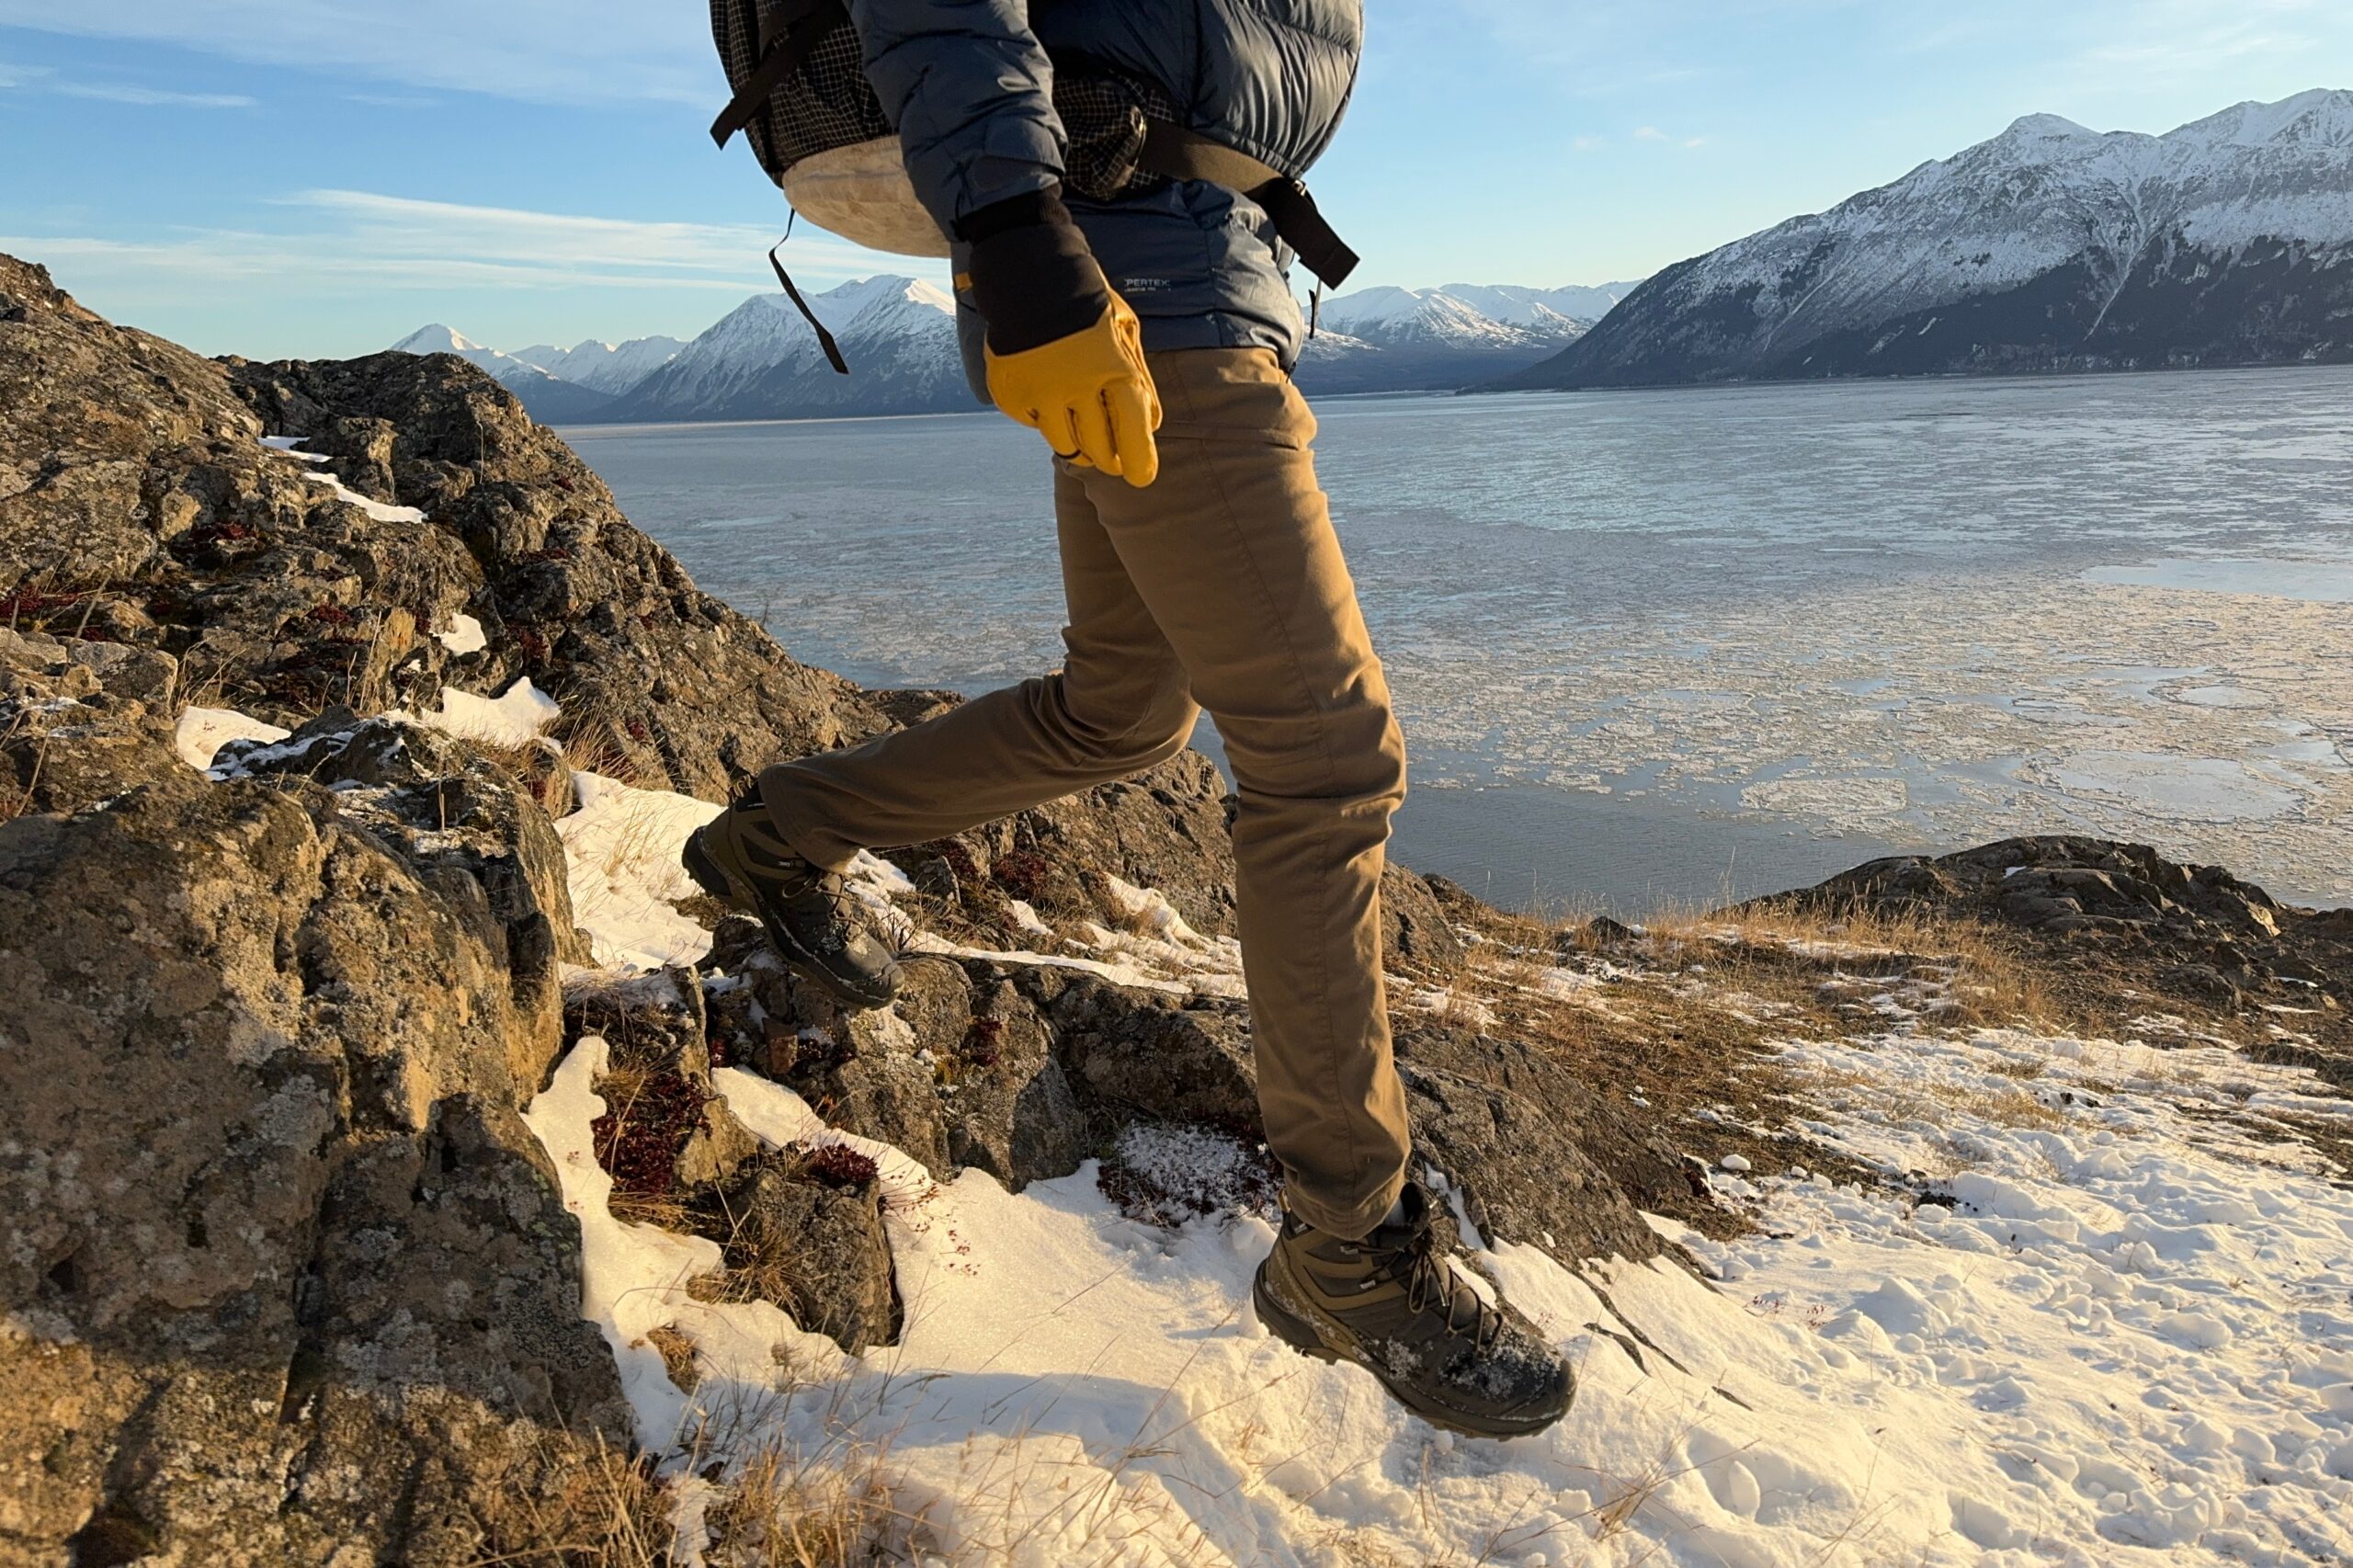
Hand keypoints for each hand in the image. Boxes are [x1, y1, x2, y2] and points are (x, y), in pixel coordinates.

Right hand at [983, 292, 1160, 486]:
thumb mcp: (1125, 333)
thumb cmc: (1088, 304)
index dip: (1140, 462)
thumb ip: (1139, 381)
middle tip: (1111, 458)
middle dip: (1109, 458)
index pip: (1133, 434)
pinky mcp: (1011, 394)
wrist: (1030, 275)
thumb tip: (1150, 428)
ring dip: (1077, 443)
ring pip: (1065, 445)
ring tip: (1080, 427)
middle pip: (1099, 450)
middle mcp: (1077, 387)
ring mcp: (1040, 393)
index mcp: (1114, 370)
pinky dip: (1044, 418)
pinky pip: (1033, 425)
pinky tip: (1048, 394)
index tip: (1142, 477)